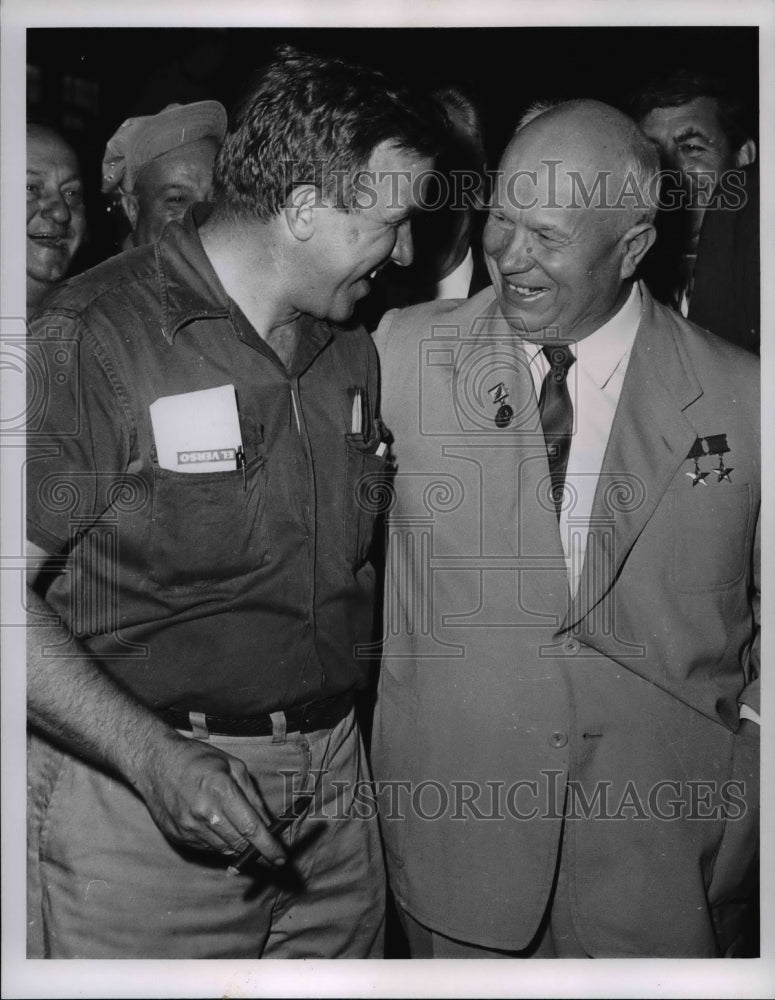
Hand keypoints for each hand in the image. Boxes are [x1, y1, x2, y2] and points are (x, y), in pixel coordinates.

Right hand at [132, 730, 286, 865]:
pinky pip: (207, 848)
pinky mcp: (178, 837)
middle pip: (239, 843)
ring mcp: (188, 828)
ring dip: (238, 846)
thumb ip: (252, 795)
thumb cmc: (198, 759)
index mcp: (220, 790)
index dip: (269, 846)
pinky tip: (218, 826)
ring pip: (224, 849)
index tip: (281, 858)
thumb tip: (268, 823)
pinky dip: (219, 842)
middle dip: (257, 849)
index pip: (250, 828)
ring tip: (240, 830)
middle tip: (268, 849)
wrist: (155, 763)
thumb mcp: (233, 766)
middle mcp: (203, 813)